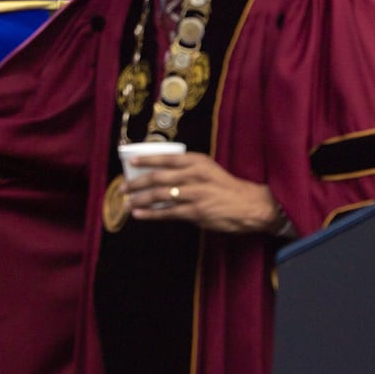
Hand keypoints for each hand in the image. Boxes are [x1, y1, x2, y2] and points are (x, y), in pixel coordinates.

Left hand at [122, 151, 285, 232]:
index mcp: (197, 162)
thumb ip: (186, 171)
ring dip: (139, 199)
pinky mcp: (196, 212)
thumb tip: (158, 177)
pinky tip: (139, 215)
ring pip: (159, 195)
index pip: (166, 158)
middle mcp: (194, 175)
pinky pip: (167, 213)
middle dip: (136, 183)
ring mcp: (194, 194)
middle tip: (122, 187)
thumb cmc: (226, 187)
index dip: (146, 159)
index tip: (131, 161)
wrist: (251, 205)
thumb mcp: (208, 171)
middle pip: (157, 177)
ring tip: (127, 202)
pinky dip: (150, 214)